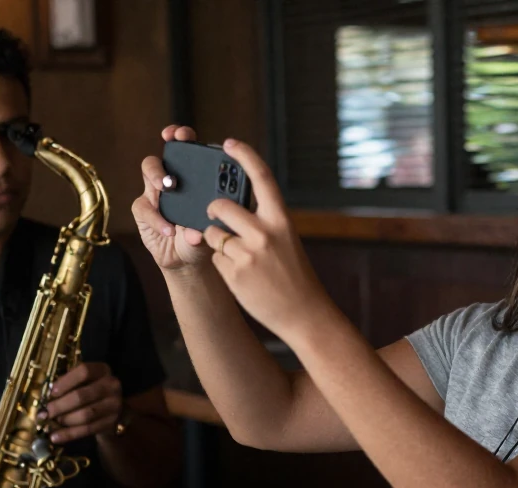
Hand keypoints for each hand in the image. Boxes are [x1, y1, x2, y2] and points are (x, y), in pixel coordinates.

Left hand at [42, 362, 122, 443]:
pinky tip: (55, 437)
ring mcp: (114, 405)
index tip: (51, 393)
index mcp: (102, 370)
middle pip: (82, 396)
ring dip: (64, 420)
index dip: (65, 382)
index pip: (84, 371)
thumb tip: (45, 397)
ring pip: (85, 414)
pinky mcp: (112, 422)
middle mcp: (112, 385)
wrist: (109, 407)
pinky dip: (69, 434)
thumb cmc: (88, 390)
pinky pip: (88, 429)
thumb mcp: (81, 380)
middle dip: (59, 406)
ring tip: (51, 423)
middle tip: (45, 413)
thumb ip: (66, 384)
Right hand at [131, 125, 214, 271]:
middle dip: (169, 148)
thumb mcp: (213, 231)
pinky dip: (156, 218)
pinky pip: (144, 207)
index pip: (188, 150)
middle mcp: (173, 180)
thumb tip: (198, 233)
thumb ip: (208, 229)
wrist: (186, 260)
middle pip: (167, 153)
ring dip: (157, 175)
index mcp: (194, 177)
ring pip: (149, 170)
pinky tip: (169, 229)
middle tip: (176, 151)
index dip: (183, 137)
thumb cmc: (205, 238)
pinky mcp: (143, 210)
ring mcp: (155, 193)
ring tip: (168, 187)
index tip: (182, 134)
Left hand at [202, 138, 323, 335]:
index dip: (244, 155)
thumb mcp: (286, 240)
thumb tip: (232, 205)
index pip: (261, 177)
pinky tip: (241, 275)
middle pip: (221, 206)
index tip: (228, 143)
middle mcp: (265, 233)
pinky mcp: (233, 274)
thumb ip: (264, 221)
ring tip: (236, 254)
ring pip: (212, 234)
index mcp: (281, 219)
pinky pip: (215, 258)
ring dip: (216, 240)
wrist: (305, 313)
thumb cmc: (295, 274)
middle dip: (213, 209)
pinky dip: (222, 264)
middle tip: (215, 213)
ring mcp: (247, 254)